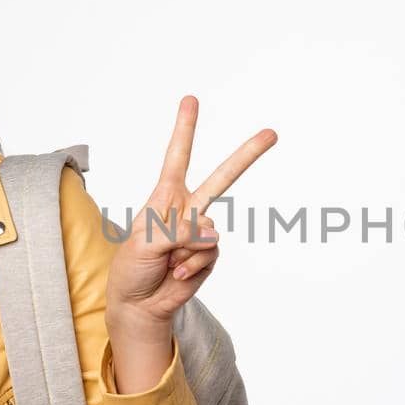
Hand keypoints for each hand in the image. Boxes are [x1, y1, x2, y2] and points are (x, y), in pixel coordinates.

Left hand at [105, 95, 275, 338]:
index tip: (190, 100)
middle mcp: (187, 209)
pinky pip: (210, 254)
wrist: (140, 304)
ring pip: (209, 231)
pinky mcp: (210, 255)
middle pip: (222, 178)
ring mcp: (201, 233)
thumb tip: (212, 234)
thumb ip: (176, 231)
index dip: (185, 129)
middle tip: (272, 133)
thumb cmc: (132, 268)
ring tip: (167, 262)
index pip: (177, 158)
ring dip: (186, 251)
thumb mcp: (142, 243)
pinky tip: (177, 273)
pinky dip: (193, 267)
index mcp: (164, 197)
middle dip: (247, 155)